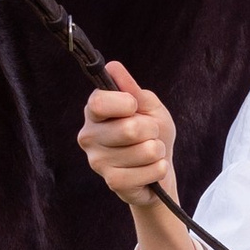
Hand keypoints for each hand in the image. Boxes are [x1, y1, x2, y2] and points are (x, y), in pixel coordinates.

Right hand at [79, 61, 178, 201]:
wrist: (158, 168)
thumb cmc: (151, 133)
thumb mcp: (148, 106)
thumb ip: (132, 89)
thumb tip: (113, 67)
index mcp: (94, 112)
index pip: (99, 102)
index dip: (124, 103)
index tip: (133, 106)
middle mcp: (88, 136)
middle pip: (130, 128)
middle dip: (152, 129)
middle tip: (149, 134)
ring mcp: (98, 162)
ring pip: (145, 151)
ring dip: (158, 150)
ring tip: (150, 152)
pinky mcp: (113, 182)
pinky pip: (150, 171)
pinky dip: (160, 168)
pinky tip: (152, 169)